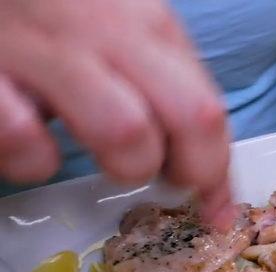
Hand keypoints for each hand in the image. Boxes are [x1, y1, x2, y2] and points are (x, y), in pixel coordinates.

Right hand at [0, 0, 233, 228]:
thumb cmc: (60, 12)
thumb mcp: (123, 32)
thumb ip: (165, 85)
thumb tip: (204, 164)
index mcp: (147, 26)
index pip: (209, 110)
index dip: (217, 173)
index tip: (217, 213)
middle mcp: (107, 32)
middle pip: (190, 118)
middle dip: (185, 171)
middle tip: (158, 176)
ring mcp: (46, 48)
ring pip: (124, 130)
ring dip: (122, 164)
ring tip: (96, 154)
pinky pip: (22, 134)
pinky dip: (34, 157)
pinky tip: (31, 140)